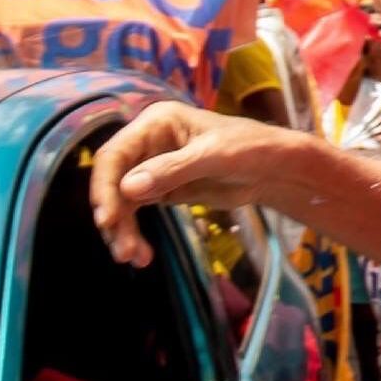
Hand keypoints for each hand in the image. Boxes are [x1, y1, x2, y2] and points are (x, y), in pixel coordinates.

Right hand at [90, 102, 295, 266]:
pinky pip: (135, 211)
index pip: (115, 154)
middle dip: (115, 216)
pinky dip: (134, 232)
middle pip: (113, 180)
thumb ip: (173, 169)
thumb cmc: (251, 148)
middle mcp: (148, 142)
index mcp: (157, 122)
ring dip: (123, 230)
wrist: (275, 168)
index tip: (106, 219)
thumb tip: (128, 188)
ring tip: (133, 257)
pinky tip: (140, 254)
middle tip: (124, 250)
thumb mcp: (215, 156)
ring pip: (121, 201)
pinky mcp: (160, 189)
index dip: (105, 186)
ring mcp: (152, 167)